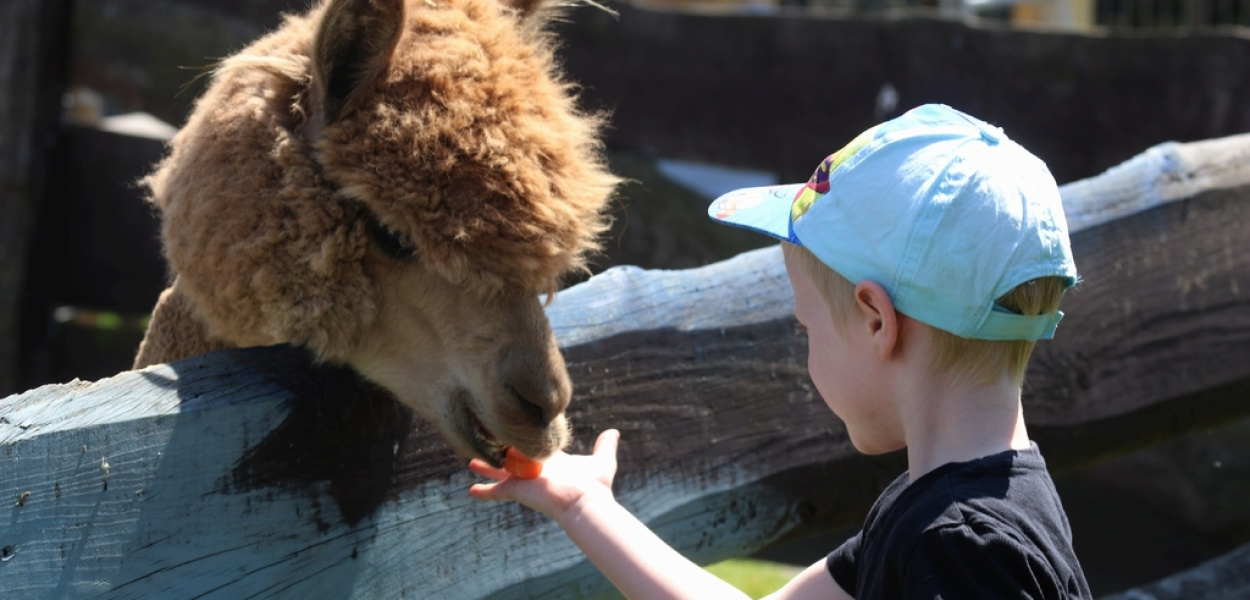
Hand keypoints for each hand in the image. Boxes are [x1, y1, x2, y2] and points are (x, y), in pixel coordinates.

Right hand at [469, 429, 620, 520]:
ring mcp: (524, 480)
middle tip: (486, 444)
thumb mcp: (602, 460)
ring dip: (486, 466)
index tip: (515, 433)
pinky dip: (484, 491)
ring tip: (470, 460)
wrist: (583, 501)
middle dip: (500, 451)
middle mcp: (535, 469)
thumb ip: (605, 446)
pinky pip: (496, 491)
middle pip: (513, 458)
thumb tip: (614, 431)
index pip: (533, 449)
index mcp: (551, 461)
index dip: (524, 441)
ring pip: (500, 471)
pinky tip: (471, 491)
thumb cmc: (594, 484)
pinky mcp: (517, 489)